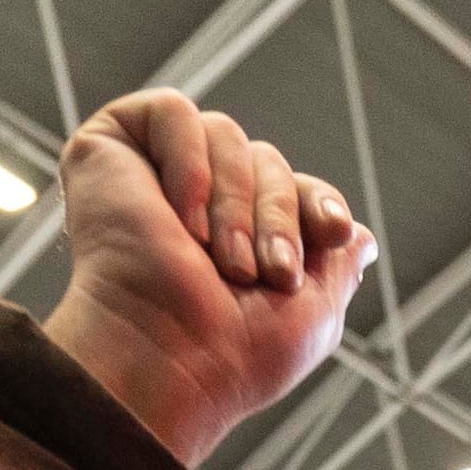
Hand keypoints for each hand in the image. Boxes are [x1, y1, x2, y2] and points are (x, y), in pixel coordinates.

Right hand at [37, 91, 375, 469]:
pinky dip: (188, 161)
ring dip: (234, 205)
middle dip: (277, 216)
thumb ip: (337, 267)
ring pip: (226, 135)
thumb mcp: (314, 314)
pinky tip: (182, 219)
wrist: (169, 358)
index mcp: (238, 241)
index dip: (318, 202)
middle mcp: (195, 205)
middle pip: (266, 159)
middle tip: (267, 274)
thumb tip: (361, 236)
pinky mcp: (109, 151)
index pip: (295, 188)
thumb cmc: (234, 354)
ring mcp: (150, 177)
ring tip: (218, 261)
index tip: (334, 232)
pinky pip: (172, 111)